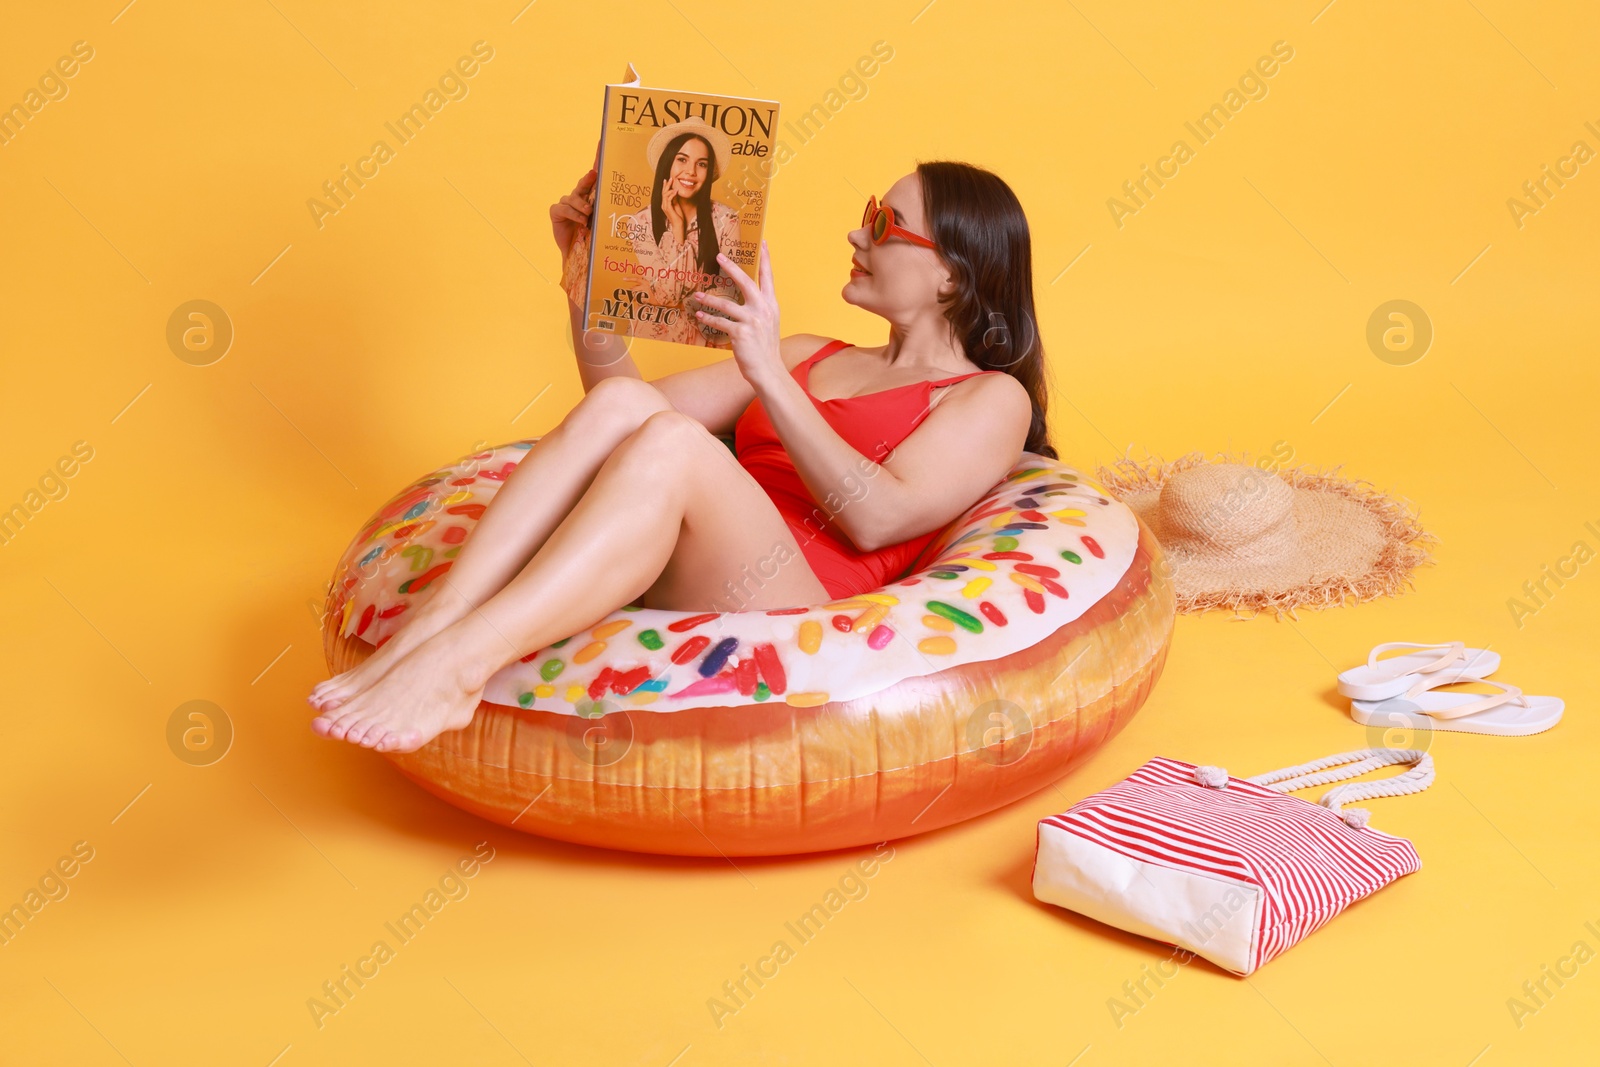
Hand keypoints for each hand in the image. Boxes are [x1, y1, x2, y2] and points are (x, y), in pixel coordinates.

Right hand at [551, 164, 597, 257]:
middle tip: (594, 175)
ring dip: (581, 204)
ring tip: (588, 211)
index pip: (592, 182)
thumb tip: (623, 207)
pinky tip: (581, 220)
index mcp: (588, 198)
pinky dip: (573, 214)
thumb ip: (605, 213)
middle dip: (587, 178)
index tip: (601, 157)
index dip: (595, 170)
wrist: (576, 253)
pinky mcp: (556, 211)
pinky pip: (563, 209)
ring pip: (573, 198)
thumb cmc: (591, 237)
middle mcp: (576, 198)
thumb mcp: (600, 223)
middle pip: (582, 185)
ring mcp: (565, 203)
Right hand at [661, 177, 685, 240]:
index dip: (665, 186)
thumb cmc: (678, 216)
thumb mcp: (676, 205)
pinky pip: (669, 199)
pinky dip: (672, 194)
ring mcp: (665, 207)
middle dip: (667, 185)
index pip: (664, 193)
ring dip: (669, 188)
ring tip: (673, 182)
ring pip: (665, 195)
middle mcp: (663, 205)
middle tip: (670, 178)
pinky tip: (676, 191)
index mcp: (665, 204)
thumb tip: (675, 191)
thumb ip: (675, 199)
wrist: (678, 225)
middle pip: (663, 192)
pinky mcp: (668, 209)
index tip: (667, 180)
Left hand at [690, 242, 781, 385]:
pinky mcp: (741, 333)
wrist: (768, 370)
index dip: (765, 260)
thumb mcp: (769, 324)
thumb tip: (746, 297)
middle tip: (719, 256)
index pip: (768, 277)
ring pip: (726, 304)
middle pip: (746, 282)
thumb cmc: (765, 348)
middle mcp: (763, 310)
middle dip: (732, 268)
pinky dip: (709, 319)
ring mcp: (752, 321)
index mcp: (771, 305)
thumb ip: (760, 308)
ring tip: (697, 295)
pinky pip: (720, 322)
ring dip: (709, 299)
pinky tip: (700, 316)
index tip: (762, 243)